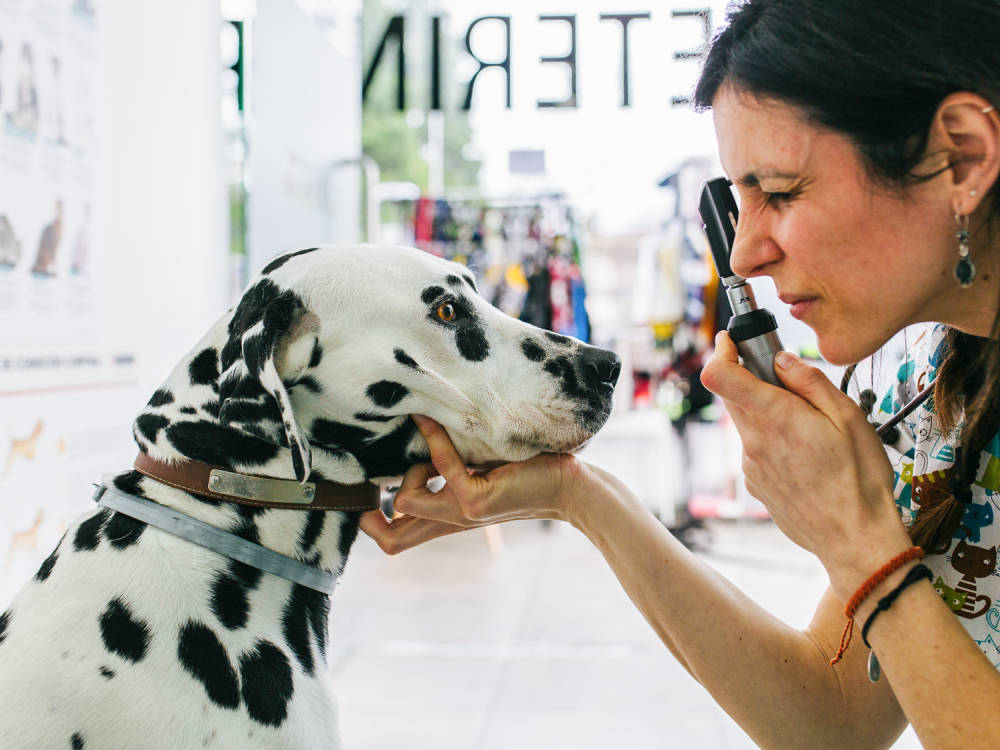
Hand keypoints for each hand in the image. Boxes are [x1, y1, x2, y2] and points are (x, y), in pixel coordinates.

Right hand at [360, 415, 580, 554]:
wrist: (567, 487)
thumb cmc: (523, 471)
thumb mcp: (476, 471)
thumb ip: (446, 466)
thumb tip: (413, 429)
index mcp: (444, 518)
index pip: (393, 541)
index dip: (370, 524)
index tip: (370, 488)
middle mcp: (448, 521)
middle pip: (389, 542)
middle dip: (372, 509)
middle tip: (391, 474)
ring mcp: (461, 514)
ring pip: (404, 500)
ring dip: (410, 467)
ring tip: (433, 451)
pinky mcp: (477, 501)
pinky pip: (440, 466)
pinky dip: (436, 440)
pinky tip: (437, 423)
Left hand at [700, 332, 911, 596]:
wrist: (856, 540)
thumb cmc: (861, 480)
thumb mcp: (849, 417)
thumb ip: (809, 381)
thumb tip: (782, 360)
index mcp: (774, 418)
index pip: (719, 375)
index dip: (721, 351)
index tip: (731, 340)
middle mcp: (753, 441)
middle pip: (732, 395)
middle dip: (750, 378)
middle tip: (786, 379)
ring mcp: (750, 465)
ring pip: (746, 422)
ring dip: (766, 412)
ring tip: (809, 427)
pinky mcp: (755, 483)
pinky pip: (756, 448)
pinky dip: (772, 440)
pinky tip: (806, 455)